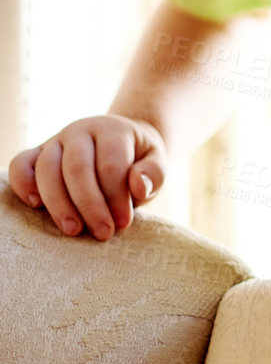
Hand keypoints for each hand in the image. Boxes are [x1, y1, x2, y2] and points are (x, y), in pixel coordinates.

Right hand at [8, 115, 168, 240]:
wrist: (122, 146)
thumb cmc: (138, 162)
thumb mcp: (156, 164)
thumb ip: (154, 174)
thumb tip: (138, 186)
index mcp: (112, 130)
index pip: (110, 164)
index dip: (115, 196)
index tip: (122, 224)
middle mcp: (81, 131)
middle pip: (77, 167)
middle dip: (89, 205)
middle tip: (102, 233)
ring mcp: (56, 141)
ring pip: (47, 168)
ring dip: (58, 203)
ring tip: (73, 230)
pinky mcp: (38, 154)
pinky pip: (21, 164)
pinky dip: (23, 183)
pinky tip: (35, 205)